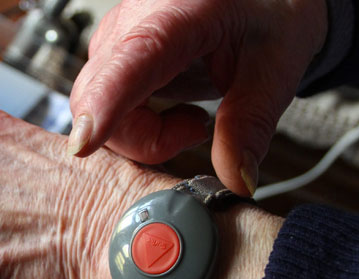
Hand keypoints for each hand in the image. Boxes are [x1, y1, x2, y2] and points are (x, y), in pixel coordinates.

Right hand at [67, 0, 327, 195]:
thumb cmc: (268, 15)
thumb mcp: (274, 70)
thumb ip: (250, 126)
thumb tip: (235, 182)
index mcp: (181, 12)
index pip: (134, 58)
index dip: (106, 103)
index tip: (85, 143)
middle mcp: (134, 18)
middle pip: (98, 95)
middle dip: (140, 137)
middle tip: (198, 130)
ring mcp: (116, 35)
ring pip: (95, 105)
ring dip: (140, 132)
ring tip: (192, 117)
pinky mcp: (112, 50)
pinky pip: (102, 101)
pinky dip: (134, 123)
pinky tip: (171, 108)